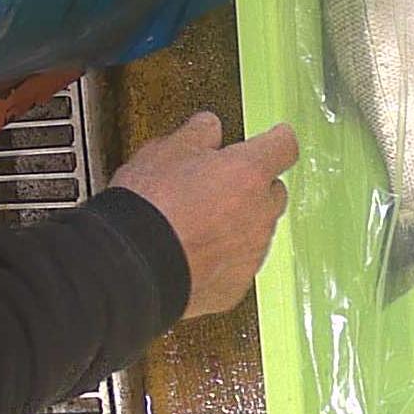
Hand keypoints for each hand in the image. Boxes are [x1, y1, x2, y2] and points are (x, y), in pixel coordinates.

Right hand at [110, 112, 298, 318]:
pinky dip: (224, 259)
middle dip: (253, 187)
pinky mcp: (237, 285)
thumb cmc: (147, 209)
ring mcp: (252, 252)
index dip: (276, 140)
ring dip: (239, 224)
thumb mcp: (164, 152)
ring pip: (258, 230)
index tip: (272, 138)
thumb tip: (209, 127)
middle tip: (219, 187)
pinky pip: (240, 265)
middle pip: (273, 191)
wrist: (129, 270)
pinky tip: (194, 255)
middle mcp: (259, 212)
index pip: (284, 146)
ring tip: (198, 225)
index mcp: (248, 172)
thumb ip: (197, 134)